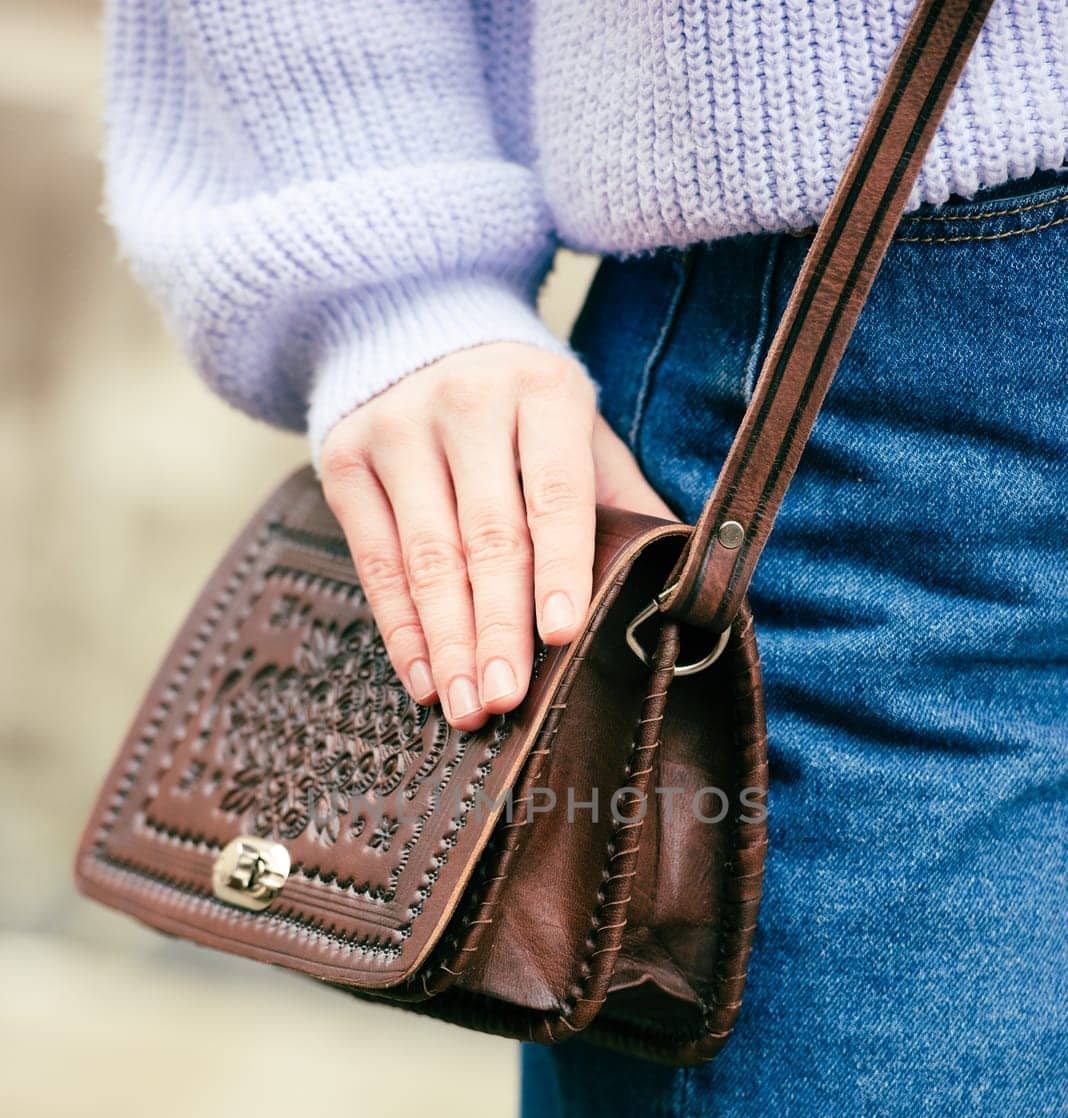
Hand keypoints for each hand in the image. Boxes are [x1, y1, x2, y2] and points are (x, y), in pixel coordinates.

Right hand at [321, 342, 674, 729]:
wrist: (418, 331)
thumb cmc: (521, 411)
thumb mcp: (580, 434)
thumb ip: (622, 504)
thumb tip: (677, 587)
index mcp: (542, 392)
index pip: (555, 493)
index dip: (560, 567)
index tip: (564, 636)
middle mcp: (465, 401)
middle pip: (487, 536)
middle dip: (498, 627)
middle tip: (505, 698)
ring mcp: (397, 427)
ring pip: (427, 555)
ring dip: (449, 642)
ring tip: (467, 705)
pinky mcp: (345, 456)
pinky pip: (374, 560)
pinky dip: (401, 628)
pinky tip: (425, 678)